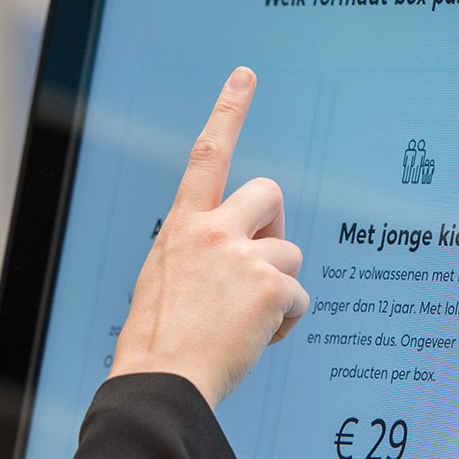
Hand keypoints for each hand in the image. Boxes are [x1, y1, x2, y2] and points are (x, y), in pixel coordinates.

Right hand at [109, 67, 308, 407]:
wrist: (161, 381)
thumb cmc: (159, 341)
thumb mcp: (165, 280)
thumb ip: (200, 254)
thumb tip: (236, 258)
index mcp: (182, 227)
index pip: (207, 155)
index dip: (228, 112)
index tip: (245, 77)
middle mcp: (212, 230)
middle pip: (269, 194)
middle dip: (276, 225)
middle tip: (263, 263)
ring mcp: (243, 255)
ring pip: (290, 254)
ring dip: (279, 288)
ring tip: (247, 322)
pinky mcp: (270, 285)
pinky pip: (299, 297)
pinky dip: (285, 321)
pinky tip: (256, 338)